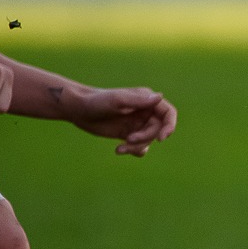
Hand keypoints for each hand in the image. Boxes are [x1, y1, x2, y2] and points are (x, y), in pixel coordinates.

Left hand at [63, 86, 177, 155]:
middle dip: (145, 138)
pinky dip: (134, 151)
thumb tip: (160, 97)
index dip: (170, 126)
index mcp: (146, 100)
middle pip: (157, 130)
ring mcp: (137, 124)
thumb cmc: (96, 101)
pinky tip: (119, 150)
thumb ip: (138, 100)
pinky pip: (140, 146)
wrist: (78, 110)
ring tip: (119, 149)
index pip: (168, 113)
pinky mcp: (128, 134)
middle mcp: (145, 112)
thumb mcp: (117, 100)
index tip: (162, 138)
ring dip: (136, 147)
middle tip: (128, 139)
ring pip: (148, 140)